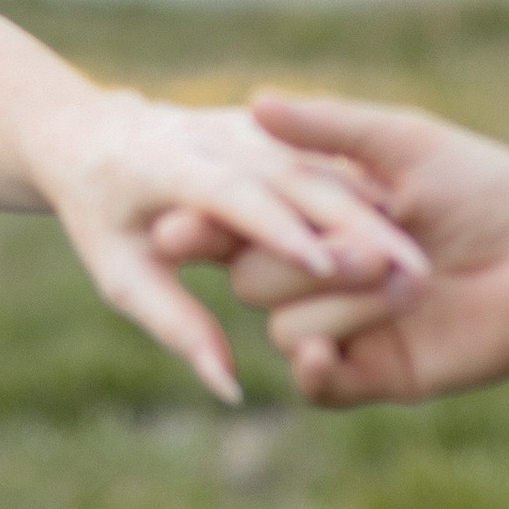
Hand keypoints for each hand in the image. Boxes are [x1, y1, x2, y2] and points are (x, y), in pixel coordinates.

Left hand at [31, 92, 427, 407]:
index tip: (328, 265)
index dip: (281, 231)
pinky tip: (411, 223)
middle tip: (403, 276)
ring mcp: (248, 123)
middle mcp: (214, 135)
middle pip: (294, 179)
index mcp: (165, 166)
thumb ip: (177, 327)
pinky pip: (332, 153)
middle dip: (343, 227)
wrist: (89, 133)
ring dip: (370, 210)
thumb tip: (228, 385)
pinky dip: (365, 189)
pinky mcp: (272, 125)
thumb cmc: (99, 216)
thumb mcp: (118, 276)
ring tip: (419, 261)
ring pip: (323, 163)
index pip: (231, 195)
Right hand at [152, 93, 508, 405]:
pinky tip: (327, 353)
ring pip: (284, 325)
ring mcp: (344, 324)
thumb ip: (327, 127)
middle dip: (304, 262)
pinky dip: (315, 370)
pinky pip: (316, 384)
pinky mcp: (372, 373)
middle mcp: (321, 270)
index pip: (239, 222)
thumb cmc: (486, 186)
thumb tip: (253, 101)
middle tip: (378, 248)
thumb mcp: (404, 143)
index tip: (181, 220)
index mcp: (319, 214)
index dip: (210, 224)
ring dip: (344, 305)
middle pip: (252, 276)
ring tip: (417, 283)